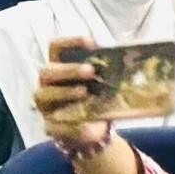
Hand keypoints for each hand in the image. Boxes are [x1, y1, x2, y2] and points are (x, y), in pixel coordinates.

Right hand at [29, 41, 113, 155]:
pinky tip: (87, 124)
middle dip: (69, 70)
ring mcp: (45, 107)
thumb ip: (106, 73)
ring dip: (65, 92)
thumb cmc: (94, 100)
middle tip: (90, 70)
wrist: (92, 130)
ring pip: (44, 95)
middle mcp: (47, 85)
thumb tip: (130, 61)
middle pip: (47, 72)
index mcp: (59, 69)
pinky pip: (56, 125)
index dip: (70, 42)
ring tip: (85, 92)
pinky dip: (72, 124)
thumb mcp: (101, 84)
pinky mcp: (50, 127)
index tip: (91, 42)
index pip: (56, 48)